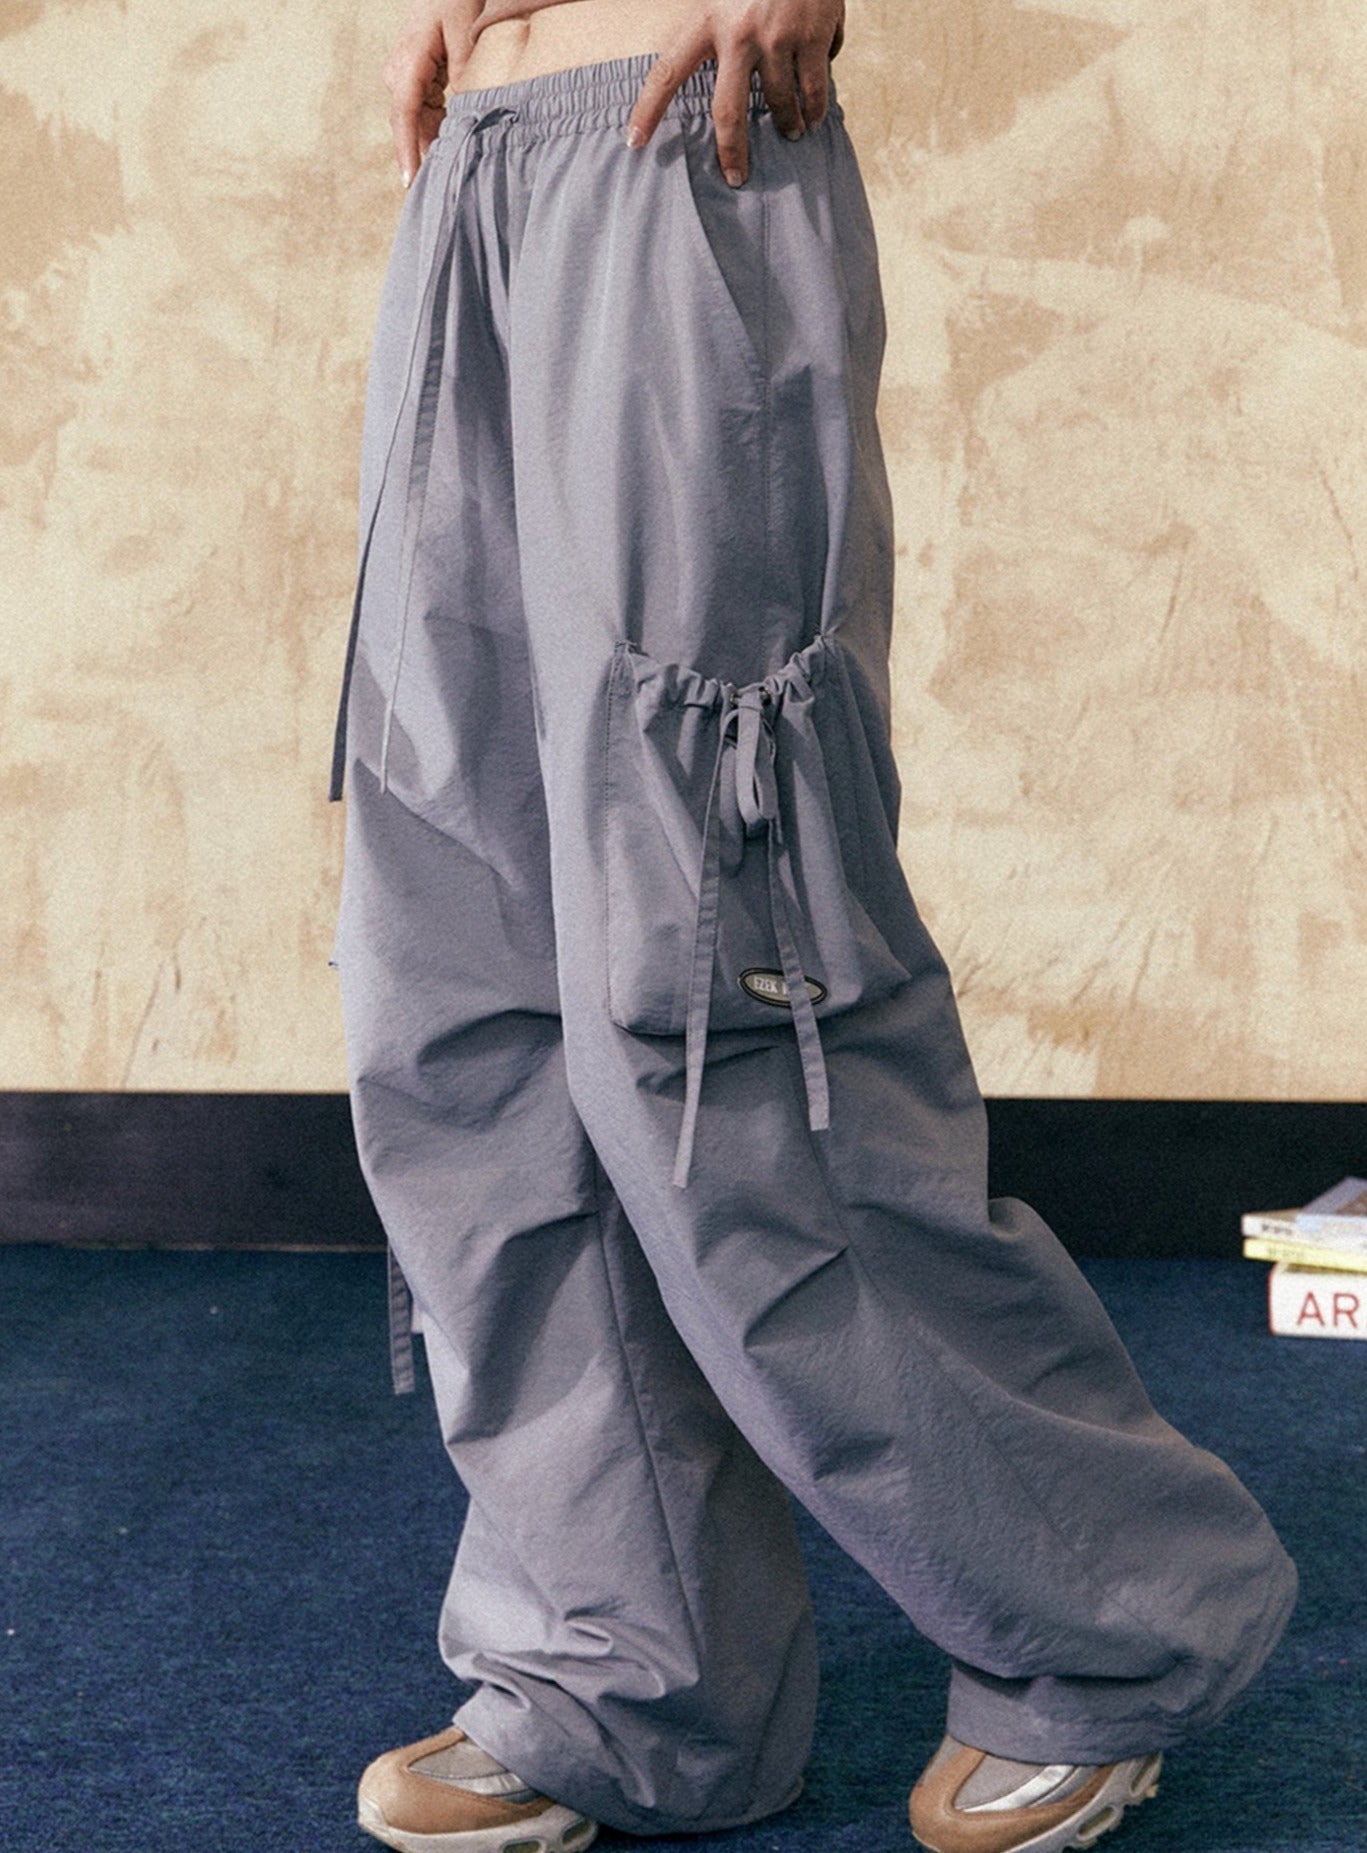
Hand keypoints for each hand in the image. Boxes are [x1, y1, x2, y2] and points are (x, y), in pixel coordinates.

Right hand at [383, 0, 482, 186]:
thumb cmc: (454, 1)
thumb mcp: (466, 32)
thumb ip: (465, 72)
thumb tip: (464, 115)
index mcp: (409, 61)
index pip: (404, 114)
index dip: (407, 150)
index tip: (410, 181)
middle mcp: (399, 74)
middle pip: (410, 126)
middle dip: (425, 157)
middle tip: (445, 191)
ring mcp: (404, 79)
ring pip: (419, 124)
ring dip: (437, 144)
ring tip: (457, 172)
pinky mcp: (415, 83)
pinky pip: (426, 115)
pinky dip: (441, 130)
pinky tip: (457, 146)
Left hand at [624, 0, 845, 186]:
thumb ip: (710, 29)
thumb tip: (705, 62)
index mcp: (707, 19)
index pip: (667, 73)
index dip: (648, 110)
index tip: (634, 143)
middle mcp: (739, 33)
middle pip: (728, 112)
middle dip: (732, 152)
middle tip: (736, 178)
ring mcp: (779, 37)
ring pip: (780, 103)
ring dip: (788, 124)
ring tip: (792, 131)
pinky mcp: (814, 35)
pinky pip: (815, 86)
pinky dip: (816, 104)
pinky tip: (814, 116)